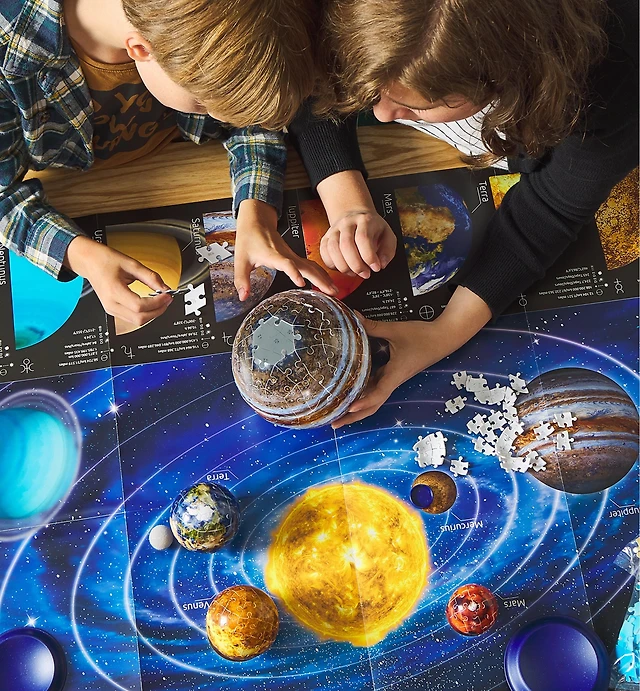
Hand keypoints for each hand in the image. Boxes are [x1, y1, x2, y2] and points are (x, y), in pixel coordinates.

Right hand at [64, 235, 172, 325]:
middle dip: (158, 310)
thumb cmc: (105, 260)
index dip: (157, 303)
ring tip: (160, 300)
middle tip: (167, 299)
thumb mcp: (132, 265)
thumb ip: (151, 277)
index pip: (140, 306)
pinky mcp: (113, 310)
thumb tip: (165, 288)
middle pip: (139, 318)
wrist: (89, 261)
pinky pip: (132, 318)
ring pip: (137, 321)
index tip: (167, 295)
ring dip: (152, 313)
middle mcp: (111, 304)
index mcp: (114, 291)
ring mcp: (111, 309)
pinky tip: (151, 303)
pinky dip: (144, 313)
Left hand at [234, 199, 337, 299]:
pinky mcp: (294, 256)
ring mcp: (292, 255)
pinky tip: (326, 282)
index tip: (301, 282)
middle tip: (331, 292)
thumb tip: (242, 296)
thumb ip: (241, 279)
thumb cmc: (249, 238)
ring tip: (334, 290)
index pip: (286, 264)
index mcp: (273, 255)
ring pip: (311, 266)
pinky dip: (320, 274)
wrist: (257, 221)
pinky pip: (310, 265)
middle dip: (319, 279)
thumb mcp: (241, 260)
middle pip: (306, 266)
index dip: (294, 272)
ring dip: (324, 277)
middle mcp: (286, 255)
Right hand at [320, 210, 396, 277]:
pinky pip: (324, 253)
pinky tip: (343, 268)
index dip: (369, 256)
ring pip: (333, 249)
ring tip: (354, 273)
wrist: (355, 217)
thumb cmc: (372, 228)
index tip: (376, 268)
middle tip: (365, 274)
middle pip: (346, 245)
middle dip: (356, 265)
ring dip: (344, 267)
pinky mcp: (325, 238)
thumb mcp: (387, 235)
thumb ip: (388, 250)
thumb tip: (382, 264)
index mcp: (364, 220)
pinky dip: (332, 265)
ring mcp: (334, 230)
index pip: (363, 238)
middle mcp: (347, 223)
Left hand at [332, 318, 447, 427]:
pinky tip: (350, 391)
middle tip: (334, 423)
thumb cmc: (423, 335)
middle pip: (372, 405)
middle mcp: (393, 381)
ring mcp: (393, 379)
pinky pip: (376, 387)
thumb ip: (373, 326)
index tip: (348, 408)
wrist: (444, 338)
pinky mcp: (393, 374)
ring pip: (373, 398)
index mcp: (395, 374)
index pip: (378, 394)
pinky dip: (363, 393)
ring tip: (337, 412)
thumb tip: (353, 317)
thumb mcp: (396, 330)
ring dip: (357, 407)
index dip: (363, 402)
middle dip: (354, 416)